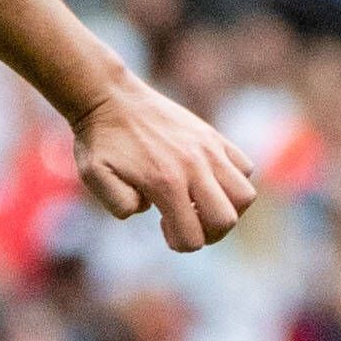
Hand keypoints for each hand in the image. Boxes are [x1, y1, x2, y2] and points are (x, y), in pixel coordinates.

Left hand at [72, 82, 261, 252]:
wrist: (110, 98)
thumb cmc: (100, 141)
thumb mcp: (95, 175)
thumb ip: (118, 203)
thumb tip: (147, 210)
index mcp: (164, 182)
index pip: (193, 237)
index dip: (180, 242)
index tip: (163, 226)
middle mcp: (193, 166)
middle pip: (227, 220)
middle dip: (209, 233)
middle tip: (186, 220)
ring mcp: (208, 149)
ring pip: (245, 195)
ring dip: (227, 208)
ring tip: (200, 201)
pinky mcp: (213, 136)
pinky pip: (244, 167)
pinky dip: (233, 181)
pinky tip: (205, 179)